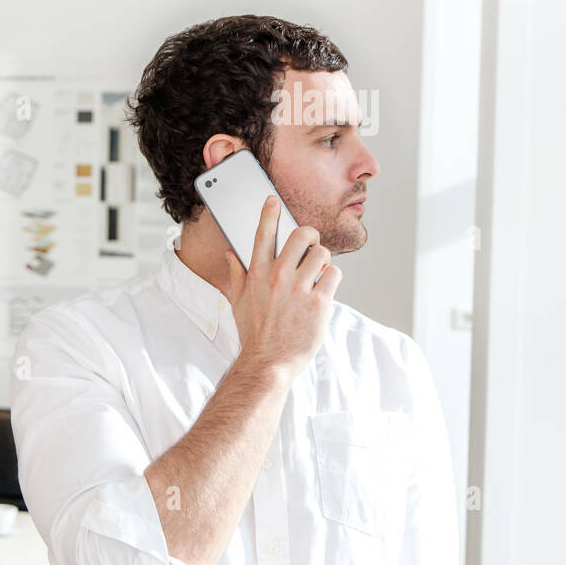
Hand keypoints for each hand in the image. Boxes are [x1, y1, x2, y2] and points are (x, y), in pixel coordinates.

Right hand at [225, 195, 340, 382]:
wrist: (267, 363)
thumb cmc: (253, 334)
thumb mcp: (238, 302)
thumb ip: (236, 275)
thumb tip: (231, 254)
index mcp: (257, 274)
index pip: (262, 234)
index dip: (269, 213)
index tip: (273, 200)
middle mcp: (278, 278)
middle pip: (301, 235)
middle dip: (310, 236)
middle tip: (311, 244)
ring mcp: (299, 290)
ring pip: (322, 253)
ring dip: (323, 259)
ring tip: (318, 271)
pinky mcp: (318, 304)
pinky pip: (334, 276)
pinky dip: (332, 279)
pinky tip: (325, 288)